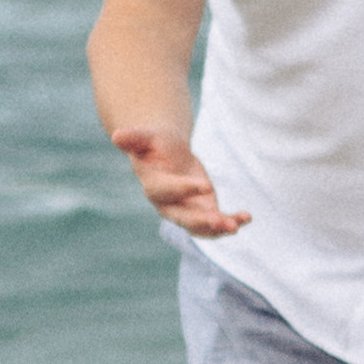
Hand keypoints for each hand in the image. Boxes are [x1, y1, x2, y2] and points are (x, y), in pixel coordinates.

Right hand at [111, 126, 249, 235]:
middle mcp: (168, 204)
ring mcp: (186, 210)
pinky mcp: (201, 211)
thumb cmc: (154, 143)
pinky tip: (247, 217)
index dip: (183, 189)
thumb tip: (116, 135)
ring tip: (236, 224)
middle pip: (182, 217)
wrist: (165, 152)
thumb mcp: (145, 136)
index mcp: (153, 186)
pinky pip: (216, 222)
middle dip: (201, 220)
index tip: (205, 184)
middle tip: (220, 220)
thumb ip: (133, 138)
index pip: (165, 191)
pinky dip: (232, 221)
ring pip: (200, 226)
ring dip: (218, 228)